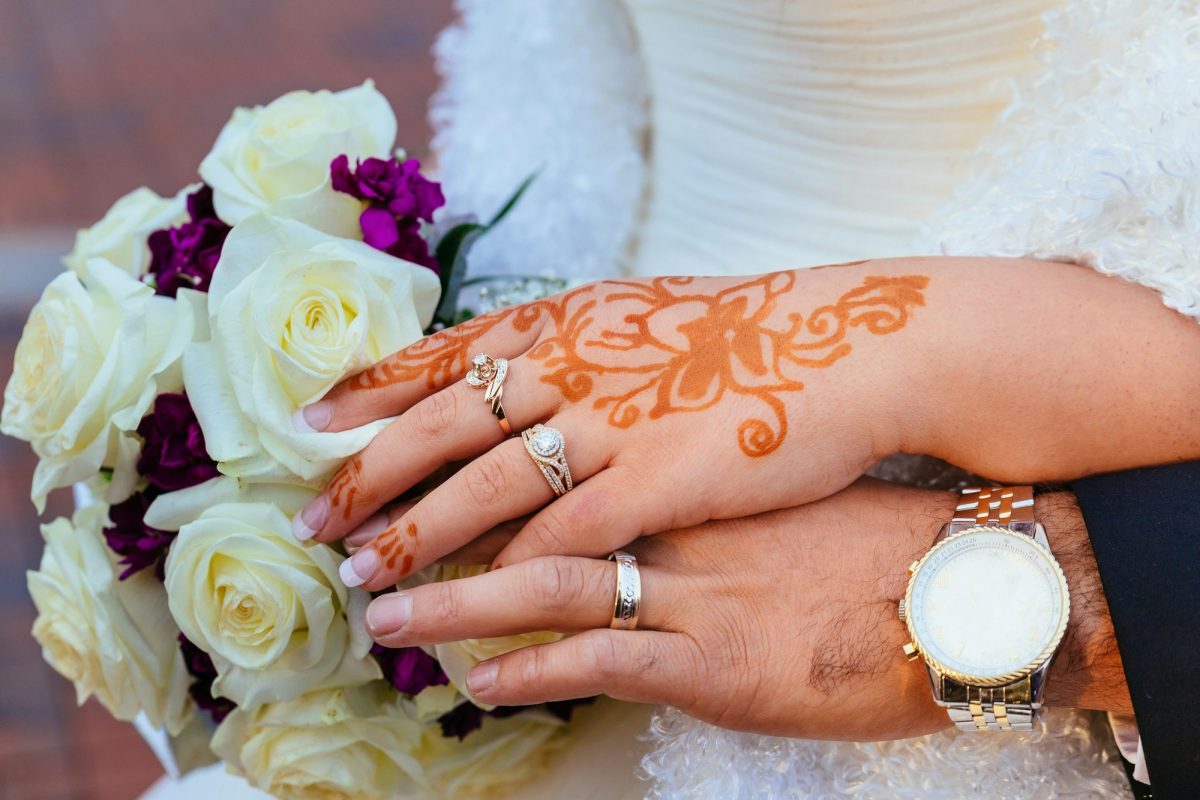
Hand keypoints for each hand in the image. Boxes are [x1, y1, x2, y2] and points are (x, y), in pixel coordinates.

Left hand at [295, 266, 931, 589]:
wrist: (851, 345)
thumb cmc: (751, 335)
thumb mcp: (646, 319)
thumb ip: (575, 345)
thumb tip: (520, 365)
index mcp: (566, 322)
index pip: (443, 356)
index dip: (370, 389)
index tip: (309, 420)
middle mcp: (573, 366)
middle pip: (442, 428)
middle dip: (369, 477)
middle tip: (312, 523)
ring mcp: (614, 424)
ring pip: (487, 493)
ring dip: (420, 539)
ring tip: (367, 582)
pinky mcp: (660, 482)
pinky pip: (569, 542)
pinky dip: (516, 580)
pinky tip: (475, 621)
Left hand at [359, 479, 1130, 739]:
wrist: (951, 561)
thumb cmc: (850, 507)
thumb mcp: (743, 447)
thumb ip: (664, 441)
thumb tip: (602, 444)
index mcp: (664, 429)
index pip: (514, 405)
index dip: (423, 416)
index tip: (348, 428)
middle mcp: (664, 483)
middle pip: (505, 485)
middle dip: (409, 505)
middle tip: (336, 530)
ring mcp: (684, 566)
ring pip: (538, 572)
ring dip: (450, 591)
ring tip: (382, 610)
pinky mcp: (714, 648)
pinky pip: (603, 653)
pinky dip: (531, 666)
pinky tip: (478, 679)